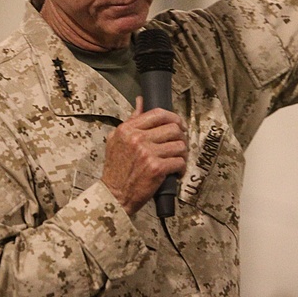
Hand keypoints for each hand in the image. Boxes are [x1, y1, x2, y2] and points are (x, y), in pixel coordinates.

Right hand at [102, 97, 187, 214]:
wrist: (114, 195)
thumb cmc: (116, 169)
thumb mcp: (116, 140)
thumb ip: (131, 120)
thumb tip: (141, 101)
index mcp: (128, 130)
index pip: (158, 114)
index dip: (174, 117)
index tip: (179, 125)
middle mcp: (138, 139)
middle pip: (173, 128)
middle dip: (181, 137)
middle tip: (179, 145)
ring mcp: (148, 153)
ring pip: (179, 145)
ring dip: (182, 154)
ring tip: (177, 159)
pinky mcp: (157, 168)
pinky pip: (179, 161)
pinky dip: (181, 168)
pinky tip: (176, 171)